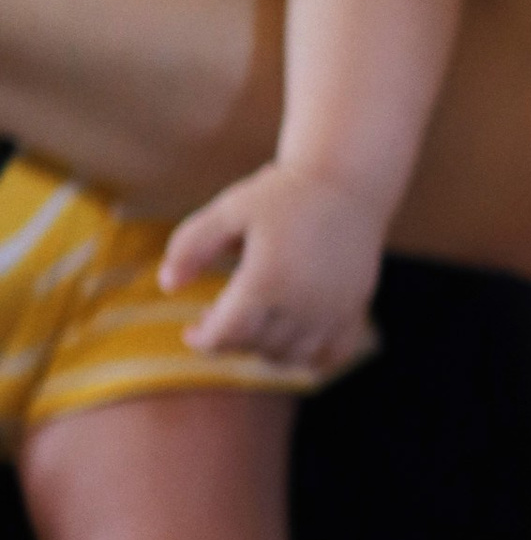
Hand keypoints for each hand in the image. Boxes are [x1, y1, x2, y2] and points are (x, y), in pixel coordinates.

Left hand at [161, 161, 385, 367]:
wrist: (348, 182)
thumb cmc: (282, 195)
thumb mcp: (229, 210)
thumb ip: (190, 246)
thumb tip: (167, 286)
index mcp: (266, 280)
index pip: (224, 336)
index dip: (202, 340)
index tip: (191, 332)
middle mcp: (302, 303)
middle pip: (254, 347)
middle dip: (231, 338)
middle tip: (219, 315)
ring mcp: (332, 311)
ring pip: (289, 357)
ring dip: (264, 348)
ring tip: (253, 322)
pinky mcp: (354, 310)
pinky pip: (328, 356)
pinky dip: (307, 357)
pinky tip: (291, 336)